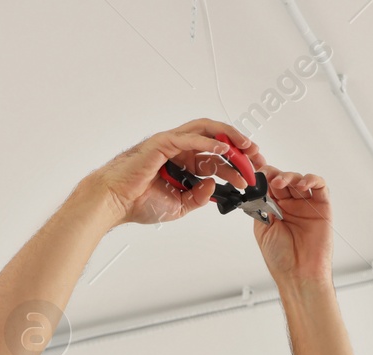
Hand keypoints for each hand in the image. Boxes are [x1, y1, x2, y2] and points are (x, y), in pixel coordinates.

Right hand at [85, 119, 266, 227]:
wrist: (115, 203)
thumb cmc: (138, 202)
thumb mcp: (179, 206)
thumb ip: (198, 198)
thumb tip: (214, 187)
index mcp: (183, 163)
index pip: (216, 159)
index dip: (237, 166)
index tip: (251, 177)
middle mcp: (179, 149)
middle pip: (216, 140)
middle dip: (240, 147)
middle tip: (258, 158)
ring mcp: (171, 143)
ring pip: (206, 131)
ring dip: (229, 137)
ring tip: (247, 147)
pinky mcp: (162, 143)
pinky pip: (190, 138)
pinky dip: (209, 141)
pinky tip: (224, 149)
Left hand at [252, 167, 331, 285]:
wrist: (299, 273)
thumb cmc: (281, 257)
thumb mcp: (262, 228)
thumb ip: (262, 206)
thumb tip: (258, 187)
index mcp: (274, 209)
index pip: (268, 185)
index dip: (263, 176)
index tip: (255, 172)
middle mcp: (290, 205)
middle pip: (283, 179)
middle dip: (274, 174)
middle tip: (268, 177)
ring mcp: (306, 205)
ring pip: (299, 180)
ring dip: (290, 176)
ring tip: (281, 182)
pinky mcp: (322, 207)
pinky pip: (320, 186)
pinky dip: (312, 180)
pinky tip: (302, 185)